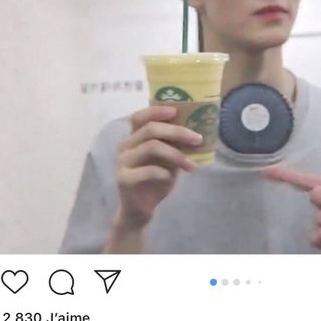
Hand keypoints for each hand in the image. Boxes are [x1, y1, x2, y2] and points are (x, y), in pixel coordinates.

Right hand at [115, 105, 202, 230]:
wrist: (140, 209)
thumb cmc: (155, 180)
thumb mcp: (167, 160)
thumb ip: (174, 145)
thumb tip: (197, 131)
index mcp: (133, 138)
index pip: (139, 117)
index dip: (156, 111)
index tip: (176, 111)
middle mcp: (125, 146)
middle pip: (150, 129)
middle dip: (177, 132)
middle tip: (197, 139)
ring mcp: (122, 162)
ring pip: (151, 147)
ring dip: (176, 154)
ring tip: (191, 165)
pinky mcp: (124, 179)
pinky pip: (148, 170)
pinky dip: (164, 172)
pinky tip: (172, 178)